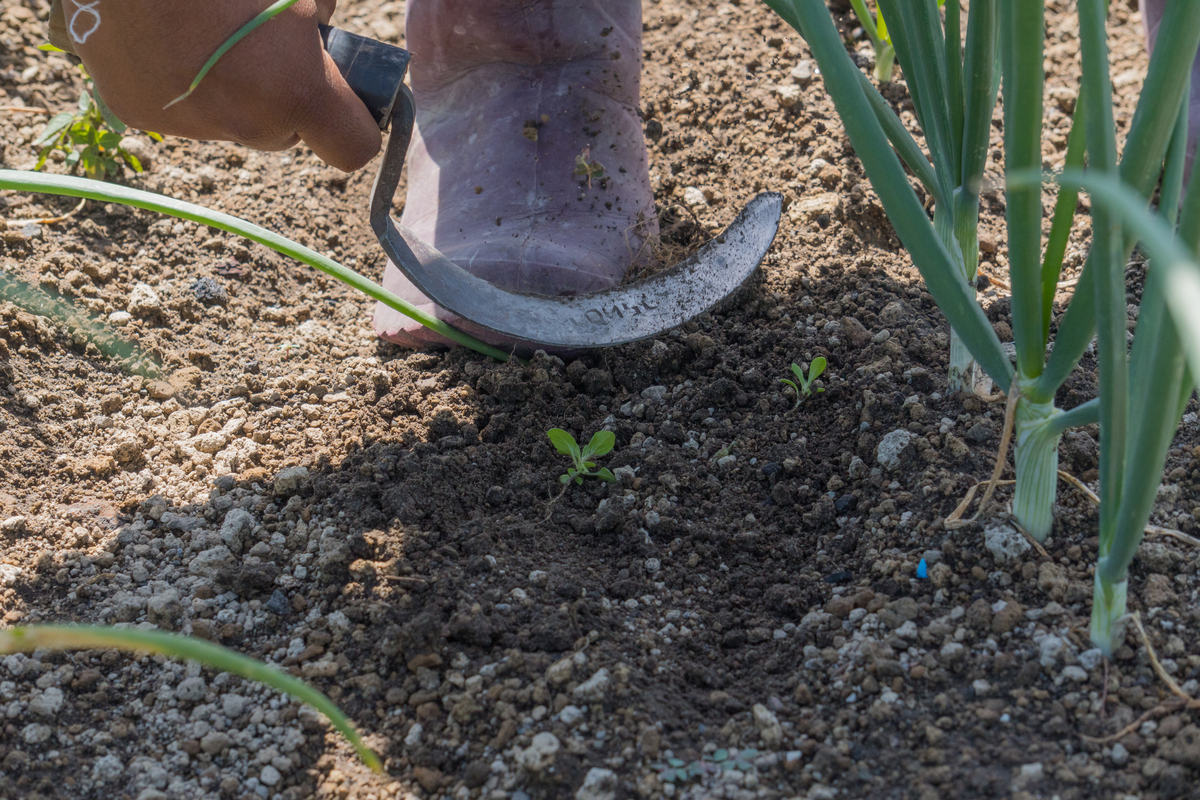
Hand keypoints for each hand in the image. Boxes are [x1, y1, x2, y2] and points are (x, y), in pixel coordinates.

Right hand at [68, 0, 379, 170]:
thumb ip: (325, 15)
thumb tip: (324, 28)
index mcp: (296, 92)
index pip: (353, 148)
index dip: (357, 123)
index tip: (347, 98)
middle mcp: (246, 123)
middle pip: (285, 133)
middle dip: (285, 98)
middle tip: (264, 44)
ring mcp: (189, 124)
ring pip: (231, 120)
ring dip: (231, 89)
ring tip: (205, 30)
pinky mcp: (137, 112)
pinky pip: (180, 107)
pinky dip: (181, 80)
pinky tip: (165, 35)